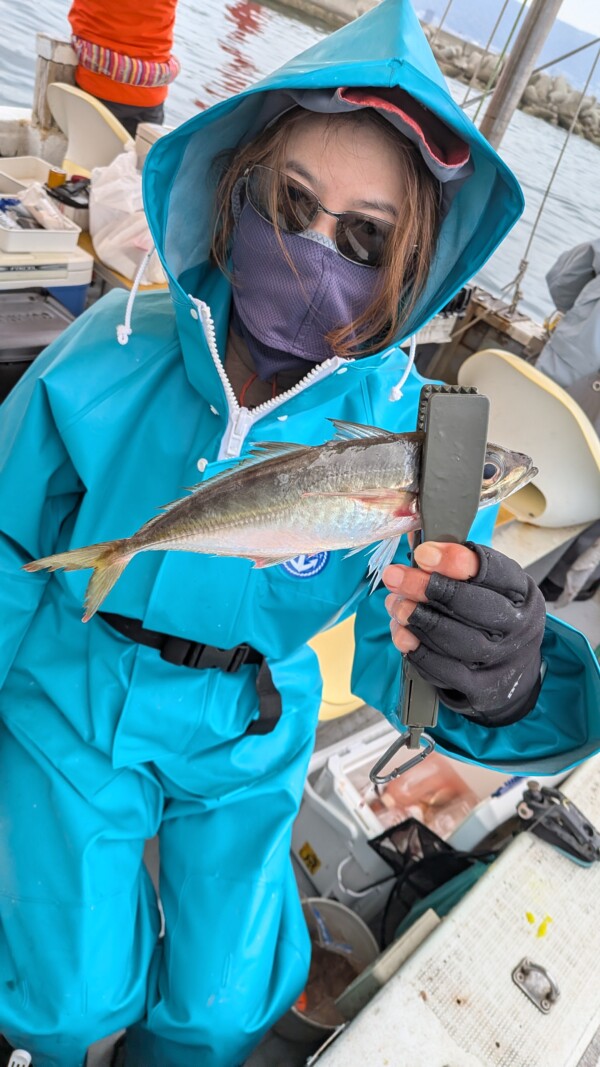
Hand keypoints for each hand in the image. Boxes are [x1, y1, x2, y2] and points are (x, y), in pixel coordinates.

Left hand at [383, 541, 545, 724]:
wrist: (513, 677)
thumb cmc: (492, 619)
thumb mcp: (487, 587)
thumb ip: (453, 563)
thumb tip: (413, 535)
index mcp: (522, 592)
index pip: (493, 571)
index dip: (454, 561)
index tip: (422, 553)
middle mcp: (518, 626)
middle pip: (472, 605)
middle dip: (427, 588)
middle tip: (395, 577)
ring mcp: (501, 660)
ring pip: (456, 639)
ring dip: (418, 619)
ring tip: (395, 605)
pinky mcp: (481, 689)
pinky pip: (443, 669)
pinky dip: (417, 650)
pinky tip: (401, 634)